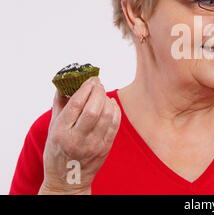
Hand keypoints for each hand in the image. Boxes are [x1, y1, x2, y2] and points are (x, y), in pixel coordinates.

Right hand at [39, 77, 120, 194]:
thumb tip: (65, 82)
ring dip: (107, 100)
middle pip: (94, 109)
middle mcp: (78, 140)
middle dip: (98, 92)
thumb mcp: (53, 129)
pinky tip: (110, 104)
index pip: (76, 105)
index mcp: (61, 133)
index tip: (90, 79)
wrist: (69, 180)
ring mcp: (94, 145)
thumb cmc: (57, 151)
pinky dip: (115, 110)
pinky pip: (115, 124)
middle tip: (97, 83)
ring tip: (102, 93)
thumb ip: (60, 104)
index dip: (85, 88)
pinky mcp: (106, 148)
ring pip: (107, 116)